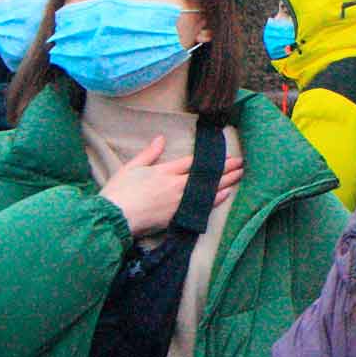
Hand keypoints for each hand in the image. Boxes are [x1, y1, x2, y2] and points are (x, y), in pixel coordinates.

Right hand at [99, 135, 243, 236]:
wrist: (114, 218)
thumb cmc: (119, 192)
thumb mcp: (131, 167)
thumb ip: (149, 153)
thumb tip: (161, 138)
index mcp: (165, 171)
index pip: (192, 162)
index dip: (209, 159)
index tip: (224, 155)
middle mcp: (176, 184)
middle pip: (205, 174)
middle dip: (225, 168)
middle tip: (241, 163)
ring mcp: (178, 201)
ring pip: (207, 189)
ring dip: (225, 181)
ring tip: (239, 176)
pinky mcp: (176, 216)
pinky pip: (200, 206)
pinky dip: (214, 200)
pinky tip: (225, 195)